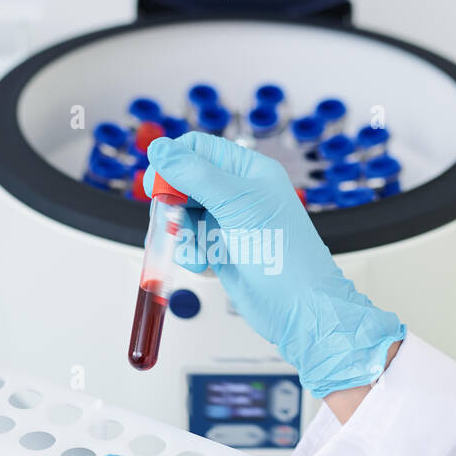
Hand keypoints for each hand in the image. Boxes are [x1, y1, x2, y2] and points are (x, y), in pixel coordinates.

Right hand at [145, 132, 403, 396]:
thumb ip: (195, 174)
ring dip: (181, 232)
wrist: (298, 307)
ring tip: (196, 250)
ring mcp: (228, 221)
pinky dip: (189, 251)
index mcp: (249, 170)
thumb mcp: (236, 205)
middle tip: (171, 220)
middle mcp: (238, 192)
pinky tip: (204, 264)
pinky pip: (189, 240)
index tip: (157, 184)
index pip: (199, 148)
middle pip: (185, 181)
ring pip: (183, 213)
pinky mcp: (220, 248)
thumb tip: (160, 149)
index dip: (173, 162)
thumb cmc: (282, 253)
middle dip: (174, 202)